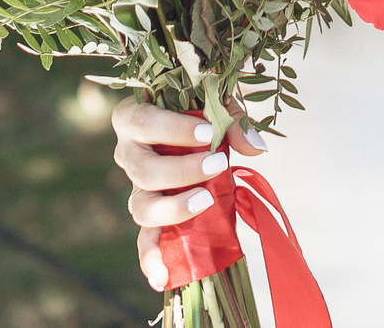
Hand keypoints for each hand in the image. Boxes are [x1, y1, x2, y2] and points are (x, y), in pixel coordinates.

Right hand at [110, 99, 266, 288]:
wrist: (197, 136)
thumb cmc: (200, 114)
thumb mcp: (215, 105)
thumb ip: (232, 120)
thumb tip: (255, 147)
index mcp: (133, 119)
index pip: (143, 121)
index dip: (173, 129)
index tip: (209, 133)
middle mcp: (128, 155)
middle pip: (143, 169)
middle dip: (182, 170)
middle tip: (219, 164)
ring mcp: (137, 189)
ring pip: (141, 207)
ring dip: (173, 208)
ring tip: (205, 202)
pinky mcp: (151, 218)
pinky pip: (145, 242)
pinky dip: (150, 261)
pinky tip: (161, 279)